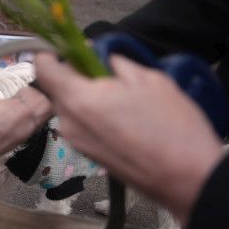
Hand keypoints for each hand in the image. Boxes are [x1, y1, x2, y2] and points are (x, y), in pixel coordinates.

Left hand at [35, 53, 225, 225]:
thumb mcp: (148, 79)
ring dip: (85, 95)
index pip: (42, 68)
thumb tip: (99, 57)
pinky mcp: (86, 154)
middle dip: (75, 75)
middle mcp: (67, 122)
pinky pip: (79, 124)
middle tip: (105, 70)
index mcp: (77, 99)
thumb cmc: (171, 127)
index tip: (70, 49)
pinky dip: (92, 114)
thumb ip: (115, 62)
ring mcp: (75, 142)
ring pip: (69, 106)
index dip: (51, 53)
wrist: (186, 179)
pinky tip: (121, 117)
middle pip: (56, 88)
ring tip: (119, 95)